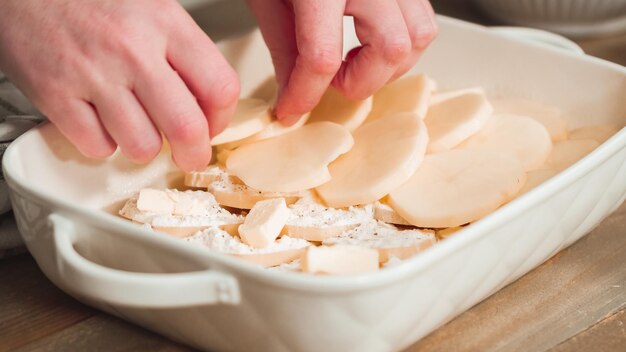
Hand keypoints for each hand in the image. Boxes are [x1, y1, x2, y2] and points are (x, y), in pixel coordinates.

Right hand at [0, 0, 239, 170]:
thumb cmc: (91, 1)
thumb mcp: (152, 9)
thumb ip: (183, 52)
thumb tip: (208, 104)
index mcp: (165, 23)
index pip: (220, 87)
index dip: (221, 118)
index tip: (212, 125)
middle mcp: (133, 50)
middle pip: (186, 127)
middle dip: (194, 153)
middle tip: (189, 155)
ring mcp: (93, 75)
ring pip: (142, 146)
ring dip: (144, 147)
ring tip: (136, 128)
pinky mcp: (56, 95)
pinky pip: (98, 147)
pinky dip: (103, 144)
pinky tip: (101, 122)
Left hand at [247, 0, 436, 124]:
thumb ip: (284, 47)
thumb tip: (295, 94)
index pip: (321, 57)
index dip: (305, 94)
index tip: (293, 109)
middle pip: (392, 49)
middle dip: (361, 80)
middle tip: (332, 80)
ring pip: (420, 34)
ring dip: (388, 63)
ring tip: (355, 60)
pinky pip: (423, 15)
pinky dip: (401, 39)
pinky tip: (370, 39)